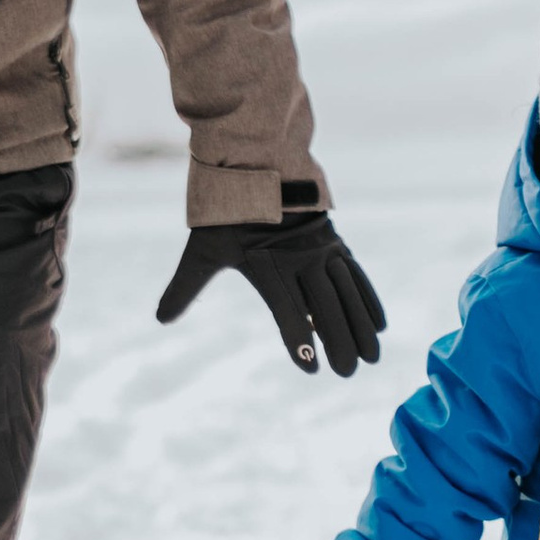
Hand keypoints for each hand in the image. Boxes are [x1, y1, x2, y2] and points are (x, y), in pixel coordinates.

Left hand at [156, 203, 384, 377]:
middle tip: (347, 372)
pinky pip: (356, 276)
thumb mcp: (203, 249)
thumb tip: (160, 319)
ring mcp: (321, 250)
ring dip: (360, 326)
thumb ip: (185, 287)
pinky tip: (378, 326)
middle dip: (338, 340)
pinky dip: (368, 300)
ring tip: (372, 358)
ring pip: (346, 293)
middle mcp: (299, 259)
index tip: (310, 367)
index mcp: (267, 264)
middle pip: (324, 306)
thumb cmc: (226, 215)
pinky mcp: (335, 244)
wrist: (256, 166)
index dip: (299, 339)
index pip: (287, 310)